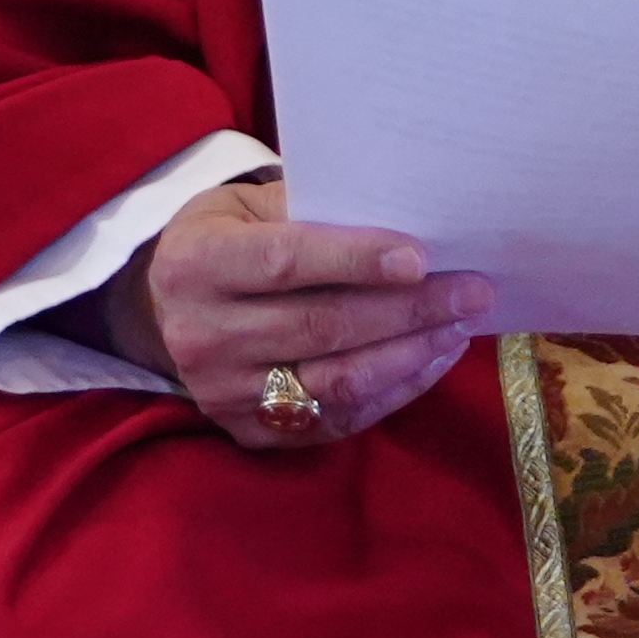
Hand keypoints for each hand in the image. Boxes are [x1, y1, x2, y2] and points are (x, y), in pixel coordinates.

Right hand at [101, 177, 497, 447]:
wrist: (166, 308)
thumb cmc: (227, 238)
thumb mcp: (248, 205)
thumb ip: (310, 211)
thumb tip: (405, 226)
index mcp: (194, 265)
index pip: (285, 263)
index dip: (355, 261)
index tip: (420, 257)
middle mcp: (200, 336)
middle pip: (322, 326)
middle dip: (408, 309)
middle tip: (472, 290)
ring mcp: (223, 394)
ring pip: (337, 381)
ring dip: (411, 354)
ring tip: (460, 326)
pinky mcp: (250, 432)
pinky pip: (339, 418)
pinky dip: (395, 389)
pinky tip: (431, 359)